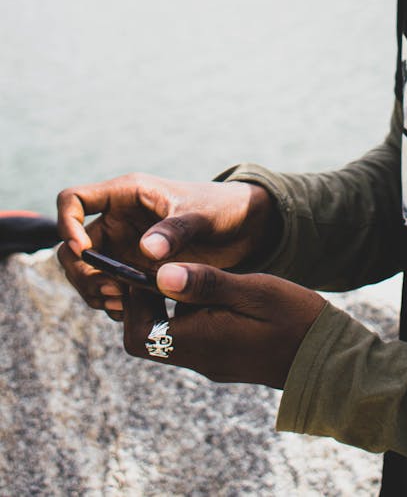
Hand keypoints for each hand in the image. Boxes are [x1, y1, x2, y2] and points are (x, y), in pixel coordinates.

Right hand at [57, 173, 279, 318]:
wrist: (241, 228)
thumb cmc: (220, 208)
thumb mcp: (201, 216)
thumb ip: (176, 230)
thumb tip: (145, 250)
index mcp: (125, 194)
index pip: (73, 199)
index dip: (67, 224)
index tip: (84, 251)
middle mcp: (117, 220)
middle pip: (72, 247)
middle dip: (82, 272)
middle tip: (111, 292)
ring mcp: (122, 247)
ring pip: (85, 273)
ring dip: (94, 292)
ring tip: (122, 305)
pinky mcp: (133, 270)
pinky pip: (107, 289)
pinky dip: (110, 303)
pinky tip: (130, 311)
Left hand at [124, 264, 324, 389]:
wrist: (328, 360)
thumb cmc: (294, 319)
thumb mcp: (252, 291)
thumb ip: (206, 284)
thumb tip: (161, 274)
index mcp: (200, 342)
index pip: (138, 333)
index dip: (133, 301)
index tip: (147, 269)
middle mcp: (199, 358)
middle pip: (149, 337)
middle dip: (147, 302)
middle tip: (163, 269)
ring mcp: (213, 361)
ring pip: (171, 335)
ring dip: (172, 305)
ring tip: (191, 273)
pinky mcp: (226, 358)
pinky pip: (193, 337)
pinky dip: (192, 314)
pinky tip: (216, 290)